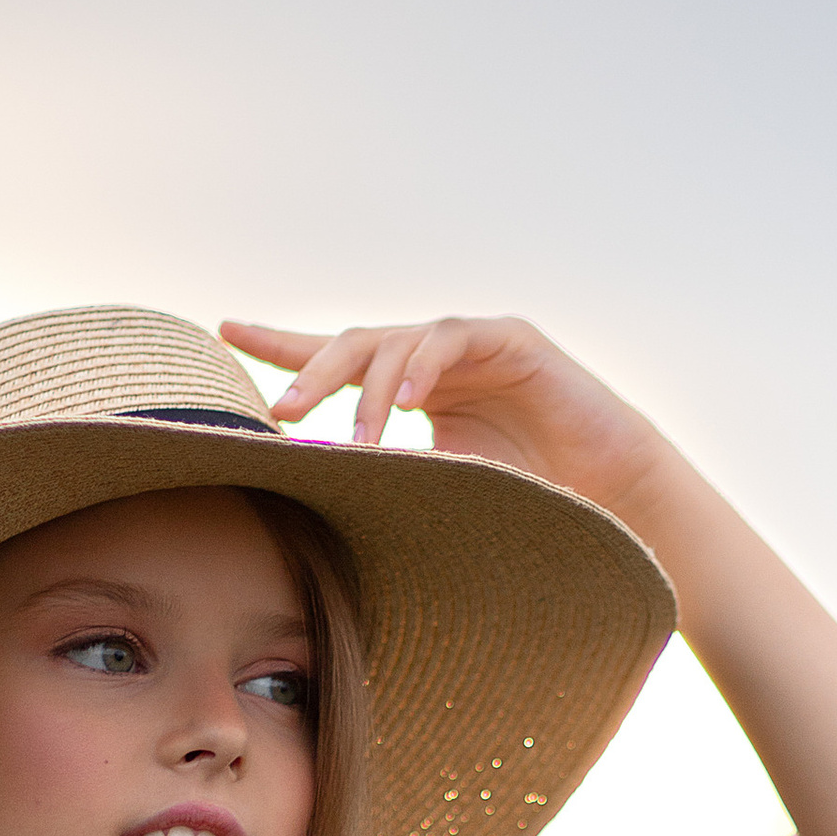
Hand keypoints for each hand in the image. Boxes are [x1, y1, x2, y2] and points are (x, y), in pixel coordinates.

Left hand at [220, 314, 670, 529]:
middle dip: (311, 373)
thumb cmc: (530, 496)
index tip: (224, 332)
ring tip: (355, 435)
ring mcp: (471, 344)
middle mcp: (433, 359)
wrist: (612, 492)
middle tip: (278, 412)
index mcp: (410, 388)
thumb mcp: (442, 493)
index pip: (336, 358)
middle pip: (356, 345)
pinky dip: (426, 368)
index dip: (282, 345)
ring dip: (370, 388)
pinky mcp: (511, 340)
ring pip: (400, 344)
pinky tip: (408, 404)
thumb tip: (319, 503)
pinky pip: (454, 340)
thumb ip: (390, 484)